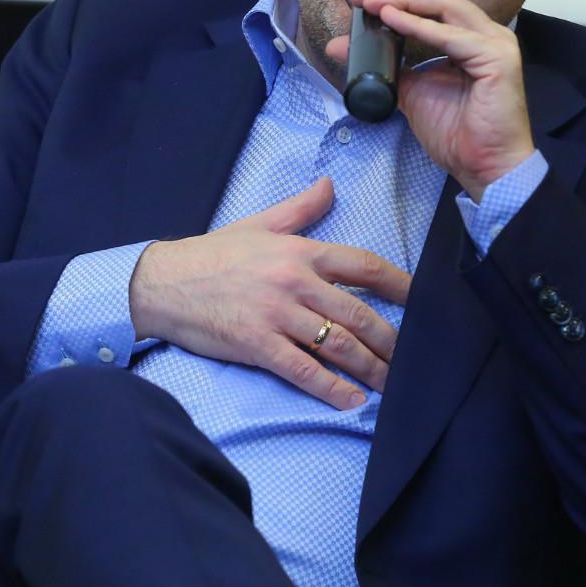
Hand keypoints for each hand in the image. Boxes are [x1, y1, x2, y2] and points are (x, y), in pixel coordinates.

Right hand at [128, 177, 409, 409]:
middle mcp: (295, 283)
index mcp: (300, 252)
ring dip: (370, 369)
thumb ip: (299, 209)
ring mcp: (277, 315)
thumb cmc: (211, 255)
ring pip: (338, 345)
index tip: (423, 301)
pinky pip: (303, 370)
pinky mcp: (257, 345)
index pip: (363, 266)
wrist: (162, 283)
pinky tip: (352, 401)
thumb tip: (329, 185)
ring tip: (391, 386)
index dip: (399, 285)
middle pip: (359, 314)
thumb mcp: (258, 225)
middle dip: (390, 340)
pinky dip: (331, 389)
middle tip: (412, 359)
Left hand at [326, 0, 534, 199]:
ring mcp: (494, 42)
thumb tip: (340, 46)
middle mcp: (483, 32)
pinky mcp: (497, 58)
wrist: (484, 167)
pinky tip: (392, 19)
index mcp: (466, 35)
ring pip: (445, 7)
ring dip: (404, 0)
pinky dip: (420, 26)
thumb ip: (381, 64)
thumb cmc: (455, 132)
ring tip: (370, 1)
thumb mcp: (407, 90)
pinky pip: (452, 37)